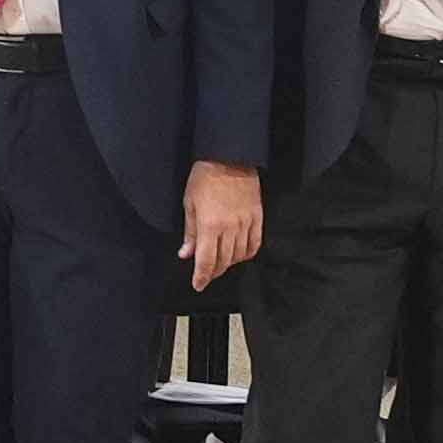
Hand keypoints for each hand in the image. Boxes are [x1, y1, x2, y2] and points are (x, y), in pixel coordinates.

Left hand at [180, 158, 262, 289]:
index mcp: (209, 225)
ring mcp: (246, 223)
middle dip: (213, 272)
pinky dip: (247, 253)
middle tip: (206, 275)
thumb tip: (186, 254)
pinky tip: (239, 254)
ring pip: (239, 256)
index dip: (201, 277)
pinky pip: (255, 244)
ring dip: (229, 264)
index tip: (198, 285)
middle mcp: (229, 228)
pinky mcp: (257, 217)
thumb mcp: (189, 204)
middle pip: (223, 261)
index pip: (206, 261)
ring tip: (220, 263)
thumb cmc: (204, 178)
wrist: (228, 157)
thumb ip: (190, 233)